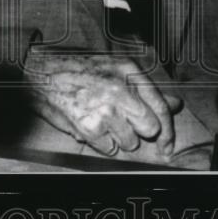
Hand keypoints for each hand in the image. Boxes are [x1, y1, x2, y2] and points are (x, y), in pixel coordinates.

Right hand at [23, 47, 182, 157]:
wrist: (41, 72)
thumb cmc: (80, 71)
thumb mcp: (115, 70)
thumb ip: (147, 90)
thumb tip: (176, 104)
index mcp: (130, 72)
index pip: (161, 107)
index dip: (168, 131)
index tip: (167, 146)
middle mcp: (120, 89)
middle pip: (150, 128)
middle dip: (140, 132)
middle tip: (124, 126)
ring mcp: (105, 109)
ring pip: (129, 141)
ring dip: (118, 137)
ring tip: (101, 120)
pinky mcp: (90, 126)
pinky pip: (109, 148)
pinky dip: (101, 142)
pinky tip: (90, 125)